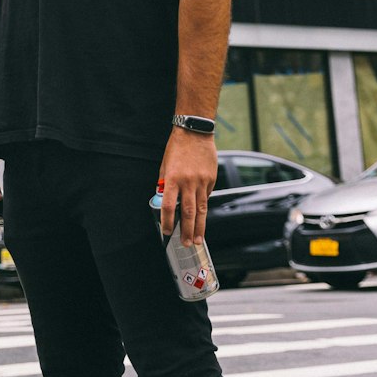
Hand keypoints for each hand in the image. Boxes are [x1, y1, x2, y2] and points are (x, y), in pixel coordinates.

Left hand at [157, 129, 216, 246]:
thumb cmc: (177, 148)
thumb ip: (165, 184)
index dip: (168, 221)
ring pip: (201, 209)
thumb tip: (165, 202)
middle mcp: (188, 182)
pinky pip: (206, 197)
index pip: (170, 206)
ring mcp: (202, 182)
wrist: (195, 133)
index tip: (167, 232)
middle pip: (188, 213)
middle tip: (187, 244)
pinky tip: (201, 216)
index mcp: (173, 178)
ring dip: (200, 227)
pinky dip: (203, 207)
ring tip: (198, 240)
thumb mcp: (165, 165)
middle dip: (188, 231)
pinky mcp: (211, 180)